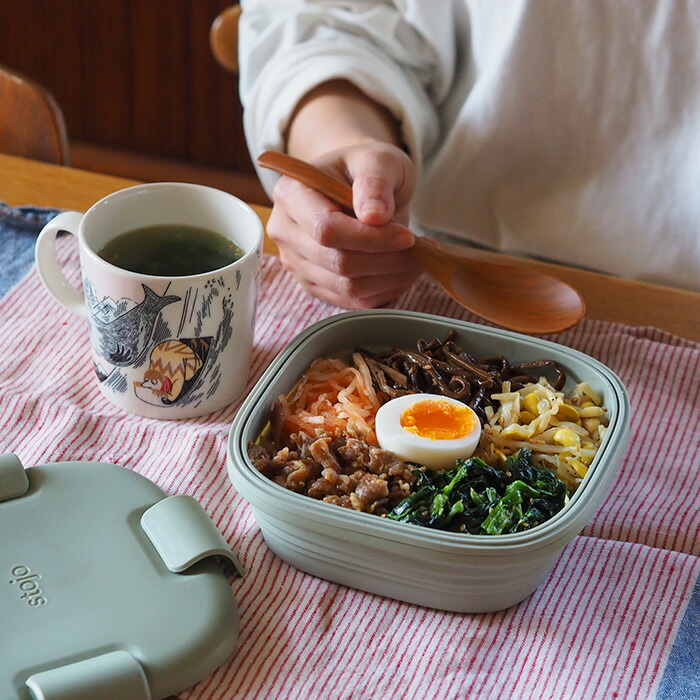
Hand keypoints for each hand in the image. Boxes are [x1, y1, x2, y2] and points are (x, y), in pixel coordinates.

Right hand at [265, 142, 421, 308]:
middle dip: (386, 260)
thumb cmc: (366, 169)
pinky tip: (401, 271)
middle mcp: (285, 231)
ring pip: (347, 287)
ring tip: (416, 259)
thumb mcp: (377, 159)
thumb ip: (374, 181)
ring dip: (390, 278)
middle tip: (419, 248)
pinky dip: (384, 290)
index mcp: (291, 194)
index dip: (369, 239)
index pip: (326, 229)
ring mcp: (296, 262)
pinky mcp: (314, 285)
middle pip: (337, 262)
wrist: (359, 189)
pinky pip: (352, 301)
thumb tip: (374, 216)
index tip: (407, 237)